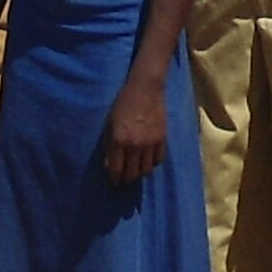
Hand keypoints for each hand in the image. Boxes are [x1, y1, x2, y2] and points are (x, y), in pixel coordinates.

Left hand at [99, 70, 165, 184]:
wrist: (145, 89)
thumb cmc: (123, 103)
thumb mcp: (110, 123)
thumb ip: (109, 145)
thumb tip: (109, 164)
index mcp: (119, 141)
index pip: (117, 169)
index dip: (115, 179)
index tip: (115, 182)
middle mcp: (135, 145)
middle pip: (132, 173)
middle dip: (127, 179)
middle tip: (125, 179)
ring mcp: (150, 143)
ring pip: (146, 169)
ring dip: (140, 173)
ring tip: (137, 171)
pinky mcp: (162, 139)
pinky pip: (159, 159)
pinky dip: (153, 163)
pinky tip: (148, 160)